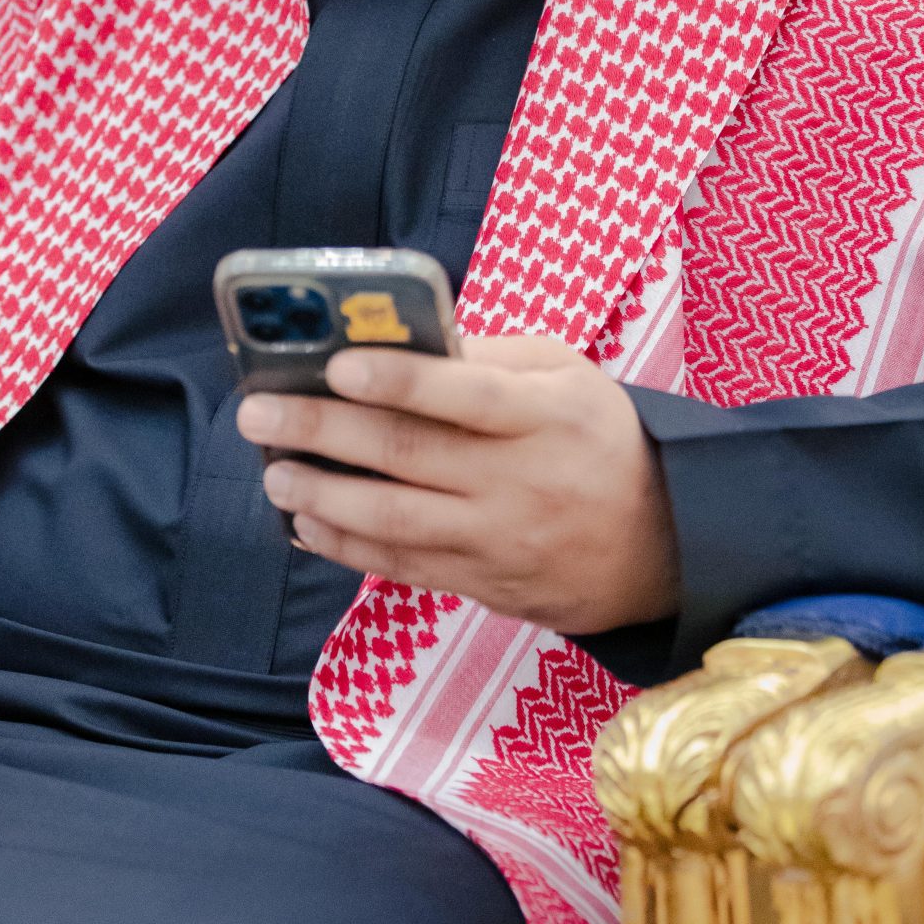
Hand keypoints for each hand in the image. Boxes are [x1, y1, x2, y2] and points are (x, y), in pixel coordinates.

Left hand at [236, 333, 676, 633]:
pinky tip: (306, 523)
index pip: (462, 394)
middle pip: (408, 456)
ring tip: (274, 475)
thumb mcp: (567, 376)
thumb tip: (401, 340)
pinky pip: (404, 567)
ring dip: (323, 498)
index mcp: (543, 414)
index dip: (397, 380)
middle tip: (259, 415)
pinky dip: (348, 547)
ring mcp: (499, 539)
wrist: (664, 544)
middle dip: (323, 433)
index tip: (335, 365)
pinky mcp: (485, 584)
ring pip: (396, 522)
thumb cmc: (599, 438)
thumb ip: (489, 356)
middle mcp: (519, 479)